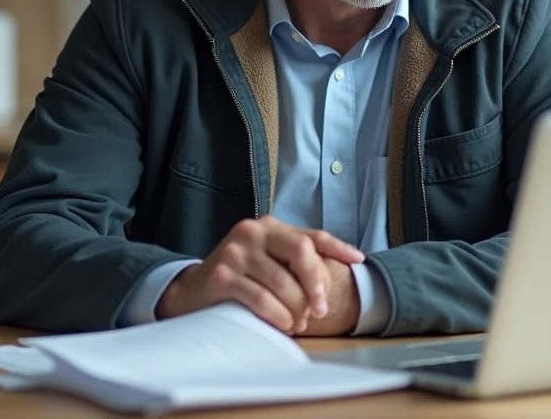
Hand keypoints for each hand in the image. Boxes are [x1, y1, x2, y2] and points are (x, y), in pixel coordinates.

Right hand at [156, 216, 363, 333]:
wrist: (192, 292)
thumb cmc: (240, 277)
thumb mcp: (268, 260)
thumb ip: (296, 259)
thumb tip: (344, 265)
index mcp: (269, 226)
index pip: (311, 236)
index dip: (337, 247)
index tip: (358, 260)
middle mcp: (252, 232)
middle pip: (301, 252)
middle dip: (316, 284)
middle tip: (320, 309)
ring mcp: (236, 252)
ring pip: (283, 282)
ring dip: (297, 308)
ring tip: (299, 322)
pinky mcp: (222, 275)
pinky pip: (261, 298)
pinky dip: (278, 315)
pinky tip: (283, 324)